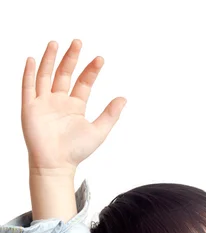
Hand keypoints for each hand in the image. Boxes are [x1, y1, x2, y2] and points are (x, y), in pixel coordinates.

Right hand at [21, 39, 126, 174]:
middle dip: (71, 58)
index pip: (83, 83)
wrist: (56, 164)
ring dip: (50, 59)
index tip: (100, 59)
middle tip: (78, 42)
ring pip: (46, 76)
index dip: (91, 71)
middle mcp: (59, 102)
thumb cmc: (76, 151)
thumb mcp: (98, 131)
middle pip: (64, 74)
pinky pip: (28, 87)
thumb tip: (124, 98)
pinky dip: (30, 73)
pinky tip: (33, 60)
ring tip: (55, 43)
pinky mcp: (30, 108)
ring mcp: (44, 103)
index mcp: (75, 106)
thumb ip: (110, 114)